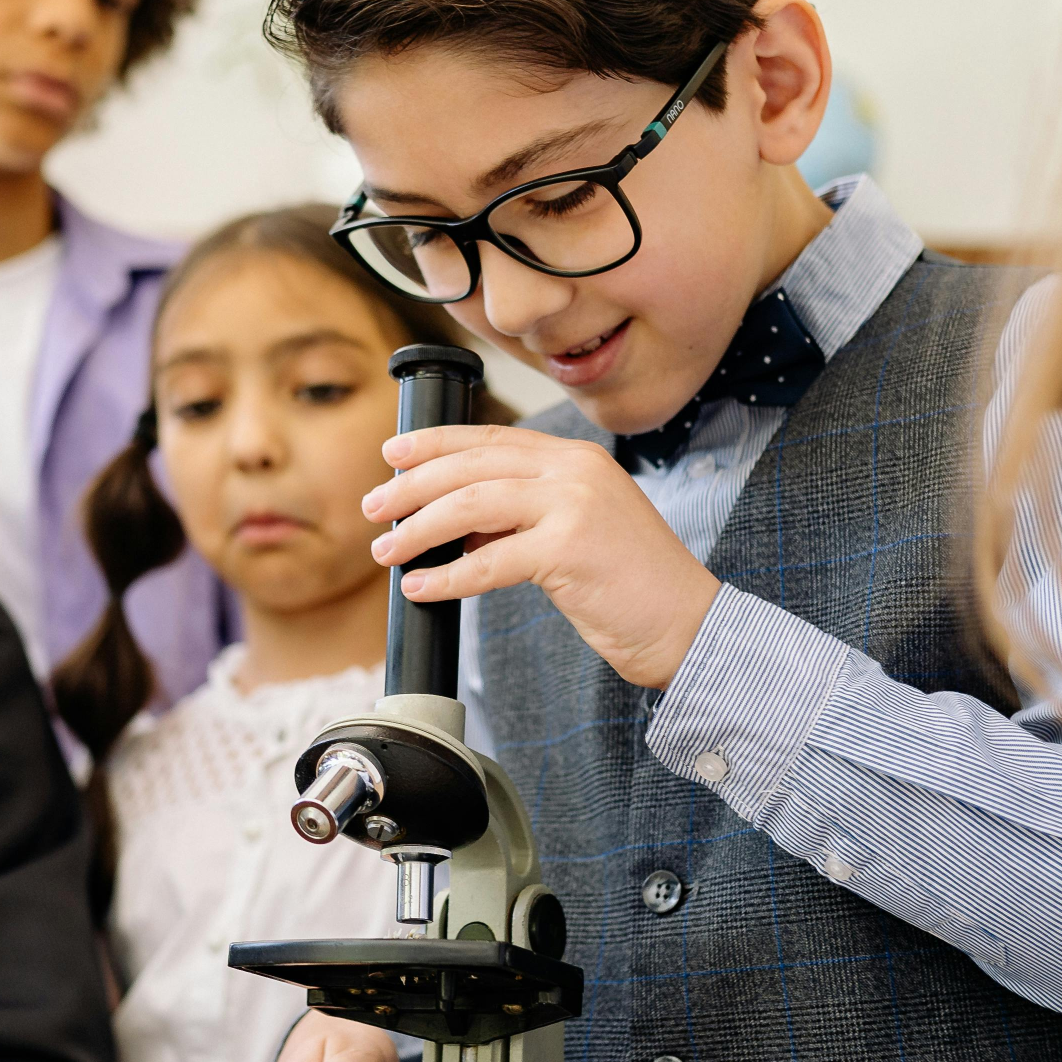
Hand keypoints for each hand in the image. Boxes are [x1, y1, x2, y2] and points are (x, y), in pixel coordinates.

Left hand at [363, 424, 721, 689]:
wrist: (687, 624)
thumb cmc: (633, 586)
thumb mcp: (577, 532)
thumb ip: (525, 518)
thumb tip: (458, 529)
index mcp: (578, 458)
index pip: (493, 438)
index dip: (436, 443)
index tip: (394, 456)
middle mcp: (575, 470)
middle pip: (473, 465)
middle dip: (414, 485)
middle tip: (375, 508)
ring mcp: (574, 504)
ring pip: (471, 505)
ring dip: (418, 528)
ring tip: (387, 550)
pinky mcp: (569, 547)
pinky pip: (489, 561)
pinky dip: (448, 576)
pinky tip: (422, 587)